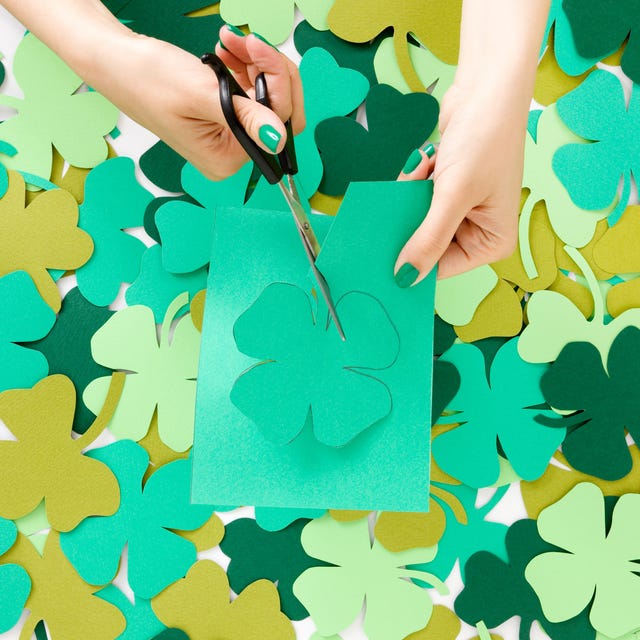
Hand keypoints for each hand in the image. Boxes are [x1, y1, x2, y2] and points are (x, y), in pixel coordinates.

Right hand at [83, 25, 304, 180]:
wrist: (115, 61)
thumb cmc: (146, 79)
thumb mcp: (202, 95)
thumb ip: (246, 117)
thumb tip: (279, 141)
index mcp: (226, 159)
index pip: (278, 125)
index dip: (277, 82)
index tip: (257, 47)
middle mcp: (230, 154)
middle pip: (280, 113)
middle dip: (269, 72)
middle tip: (247, 40)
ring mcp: (228, 136)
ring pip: (269, 98)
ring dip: (256, 64)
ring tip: (229, 43)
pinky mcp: (224, 117)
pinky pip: (252, 93)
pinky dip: (246, 68)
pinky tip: (226, 52)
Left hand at [394, 83, 524, 284]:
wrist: (487, 87)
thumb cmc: (485, 139)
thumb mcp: (454, 196)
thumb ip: (428, 239)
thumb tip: (405, 278)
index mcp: (492, 242)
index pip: (441, 268)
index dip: (412, 263)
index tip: (381, 260)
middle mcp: (478, 231)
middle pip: (427, 244)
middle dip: (410, 223)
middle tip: (399, 207)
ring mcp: (461, 210)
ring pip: (417, 221)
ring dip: (412, 197)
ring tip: (426, 171)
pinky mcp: (445, 190)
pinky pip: (416, 199)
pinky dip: (414, 182)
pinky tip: (427, 160)